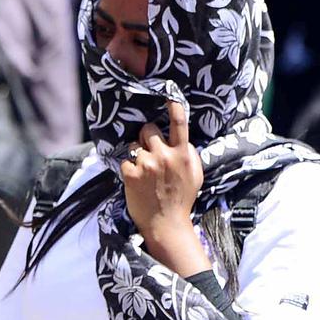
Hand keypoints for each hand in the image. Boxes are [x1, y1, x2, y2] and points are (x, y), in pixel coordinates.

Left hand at [120, 99, 202, 241]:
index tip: (168, 95)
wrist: (166, 224)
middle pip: (147, 129)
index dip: (173, 107)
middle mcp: (165, 156)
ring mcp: (146, 164)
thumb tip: (180, 139)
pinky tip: (136, 181)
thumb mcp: (194, 174)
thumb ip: (187, 154)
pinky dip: (128, 170)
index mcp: (183, 155)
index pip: (179, 124)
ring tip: (144, 172)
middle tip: (149, 150)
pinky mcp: (130, 174)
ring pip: (133, 145)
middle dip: (146, 135)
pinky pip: (124, 161)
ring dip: (136, 154)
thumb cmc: (182, 199)